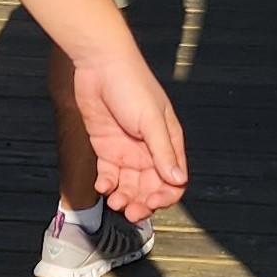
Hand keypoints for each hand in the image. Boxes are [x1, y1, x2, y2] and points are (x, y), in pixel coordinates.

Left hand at [70, 48, 187, 221]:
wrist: (99, 65)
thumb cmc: (131, 84)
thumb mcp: (150, 120)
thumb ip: (162, 152)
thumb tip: (177, 180)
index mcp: (167, 142)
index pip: (173, 181)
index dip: (165, 197)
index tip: (151, 204)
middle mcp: (149, 150)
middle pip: (151, 188)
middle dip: (142, 203)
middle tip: (130, 211)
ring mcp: (127, 150)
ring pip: (130, 185)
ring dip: (124, 198)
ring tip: (114, 201)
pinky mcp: (107, 147)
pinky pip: (109, 175)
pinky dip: (107, 185)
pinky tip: (102, 186)